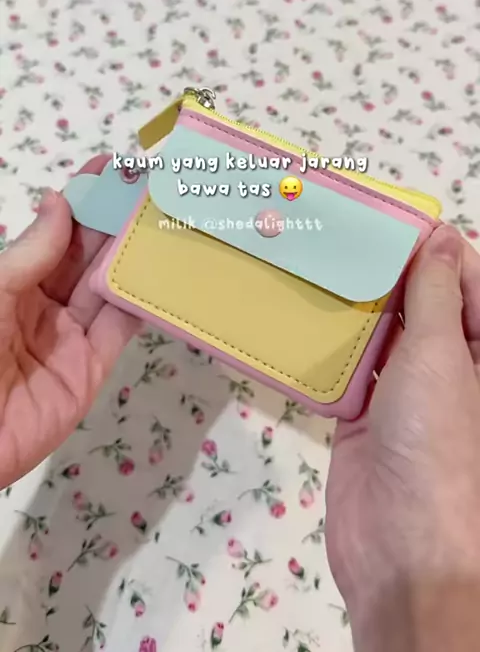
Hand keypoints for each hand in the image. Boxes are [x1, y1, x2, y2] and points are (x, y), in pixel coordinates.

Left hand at [0, 156, 140, 488]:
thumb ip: (32, 253)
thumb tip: (60, 201)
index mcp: (15, 282)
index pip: (57, 234)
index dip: (83, 201)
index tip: (113, 169)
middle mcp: (44, 304)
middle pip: (88, 257)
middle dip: (117, 224)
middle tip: (154, 190)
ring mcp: (70, 338)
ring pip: (109, 288)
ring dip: (136, 257)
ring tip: (168, 222)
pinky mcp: (90, 370)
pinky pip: (120, 330)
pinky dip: (144, 303)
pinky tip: (166, 275)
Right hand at [326, 225, 479, 650]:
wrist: (402, 549)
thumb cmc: (437, 441)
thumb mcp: (439, 354)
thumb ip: (434, 293)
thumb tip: (441, 235)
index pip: (467, 283)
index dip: (437, 249)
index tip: (393, 217)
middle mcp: (452, 369)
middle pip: (422, 306)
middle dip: (390, 273)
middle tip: (343, 234)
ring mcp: (407, 394)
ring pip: (383, 335)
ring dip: (357, 308)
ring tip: (320, 263)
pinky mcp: (366, 416)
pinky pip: (350, 369)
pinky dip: (332, 347)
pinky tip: (304, 315)